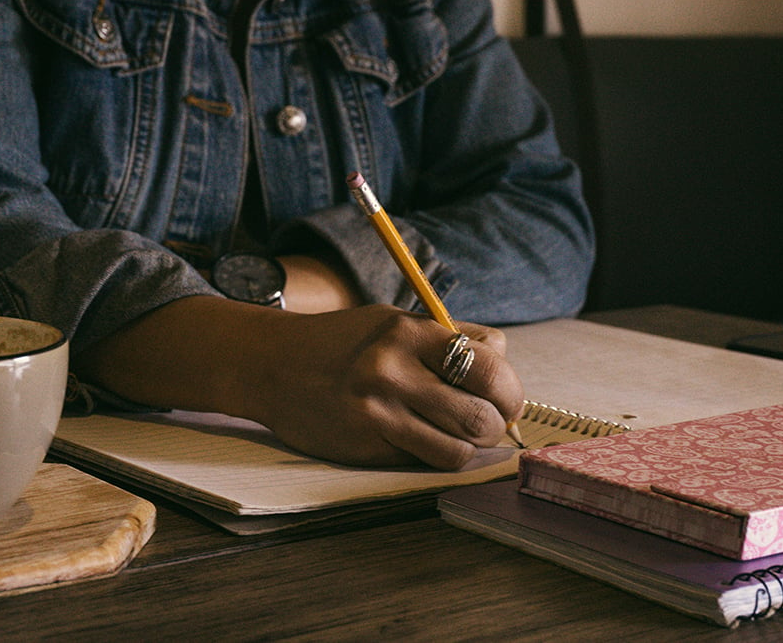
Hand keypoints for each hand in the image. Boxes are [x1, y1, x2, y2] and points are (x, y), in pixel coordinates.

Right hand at [255, 305, 524, 468]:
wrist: (272, 365)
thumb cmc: (345, 342)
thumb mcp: (396, 321)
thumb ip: (451, 337)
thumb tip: (505, 365)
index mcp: (409, 332)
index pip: (490, 367)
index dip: (510, 390)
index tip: (505, 398)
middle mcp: (393, 372)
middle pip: (480, 415)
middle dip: (495, 424)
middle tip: (488, 421)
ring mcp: (378, 414)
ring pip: (458, 450)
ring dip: (468, 447)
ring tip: (457, 434)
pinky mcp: (365, 446)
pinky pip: (423, 461)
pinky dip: (434, 454)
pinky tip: (421, 437)